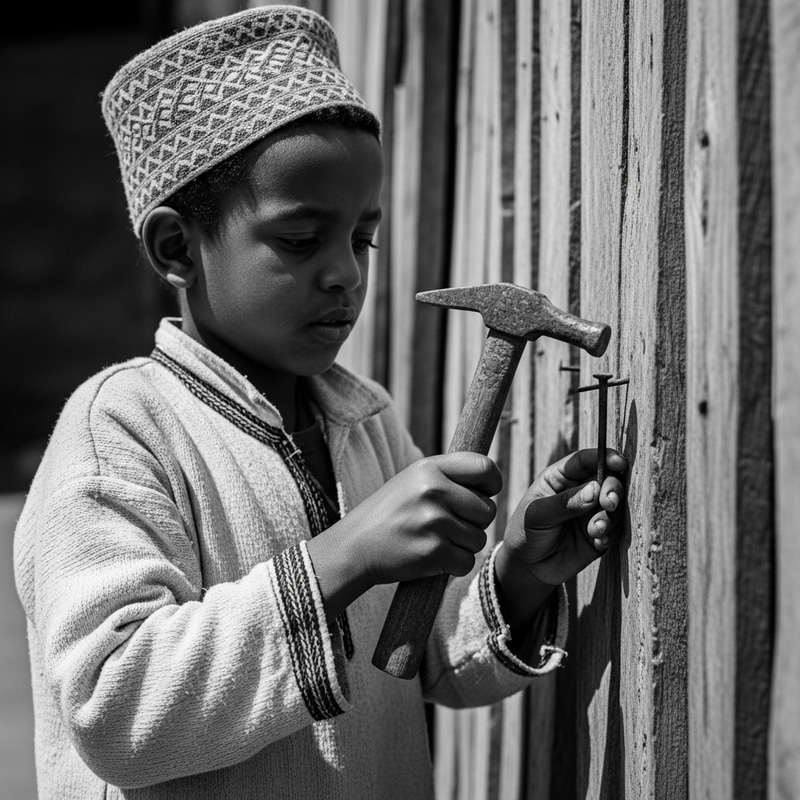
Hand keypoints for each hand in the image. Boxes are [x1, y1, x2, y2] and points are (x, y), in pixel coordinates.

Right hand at [307, 452, 501, 619]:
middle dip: (475, 522)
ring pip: (479, 538)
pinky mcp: (434, 551)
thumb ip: (448, 476)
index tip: (486, 493)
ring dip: (464, 545)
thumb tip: (491, 478)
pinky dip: (455, 565)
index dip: (493, 483)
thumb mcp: (413, 480)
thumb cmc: (389, 513)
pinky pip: (467, 561)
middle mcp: (433, 490)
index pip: (485, 468)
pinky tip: (433, 558)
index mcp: (430, 468)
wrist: (354, 547)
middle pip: (487, 510)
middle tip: (449, 525)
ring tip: (436, 540)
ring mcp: (434, 521)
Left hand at [500, 448, 626, 586]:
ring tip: (595, 530)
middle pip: (607, 480)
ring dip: (610, 517)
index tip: (619, 462)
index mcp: (560, 478)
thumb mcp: (537, 515)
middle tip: (609, 503)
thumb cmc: (525, 532)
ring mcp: (591, 513)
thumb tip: (594, 490)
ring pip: (615, 506)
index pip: (584, 460)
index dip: (603, 457)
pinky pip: (615, 531)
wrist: (527, 567)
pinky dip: (610, 535)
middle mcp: (580, 491)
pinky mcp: (600, 534)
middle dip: (613, 489)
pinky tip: (598, 542)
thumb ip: (564, 503)